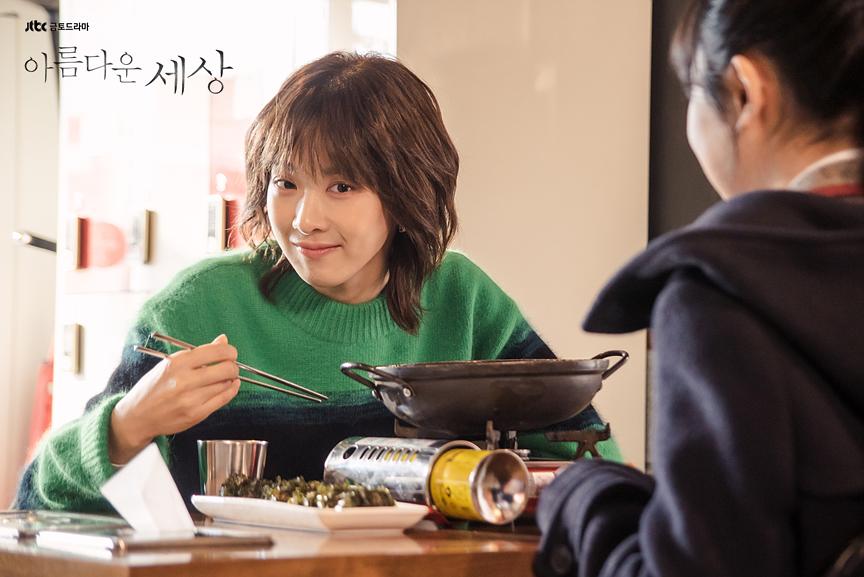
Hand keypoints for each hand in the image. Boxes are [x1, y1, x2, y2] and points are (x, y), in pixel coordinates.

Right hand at [108, 334, 240, 464]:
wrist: (138, 416)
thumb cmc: (155, 386)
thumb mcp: (170, 363)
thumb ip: (199, 352)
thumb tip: (223, 340)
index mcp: (177, 363)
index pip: (216, 351)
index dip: (229, 351)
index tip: (230, 353)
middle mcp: (184, 381)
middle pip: (226, 369)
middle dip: (233, 366)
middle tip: (230, 366)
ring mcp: (191, 399)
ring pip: (226, 384)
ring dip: (230, 379)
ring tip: (224, 377)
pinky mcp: (196, 415)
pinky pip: (223, 399)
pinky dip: (231, 390)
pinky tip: (230, 386)